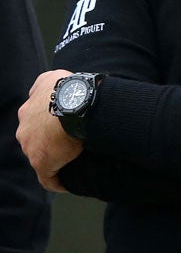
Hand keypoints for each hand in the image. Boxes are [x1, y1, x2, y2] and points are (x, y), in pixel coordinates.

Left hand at [17, 69, 82, 191]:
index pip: (35, 122)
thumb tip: (41, 89)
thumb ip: (42, 84)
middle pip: (35, 140)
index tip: (61, 127)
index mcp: (27, 112)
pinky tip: (66, 184)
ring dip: (55, 157)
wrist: (73, 104)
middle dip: (49, 141)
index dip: (47, 125)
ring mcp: (30, 148)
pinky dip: (56, 182)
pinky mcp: (42, 164)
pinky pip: (48, 179)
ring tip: (75, 157)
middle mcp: (24, 130)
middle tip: (71, 140)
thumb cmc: (66, 88)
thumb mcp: (51, 77)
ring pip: (41, 156)